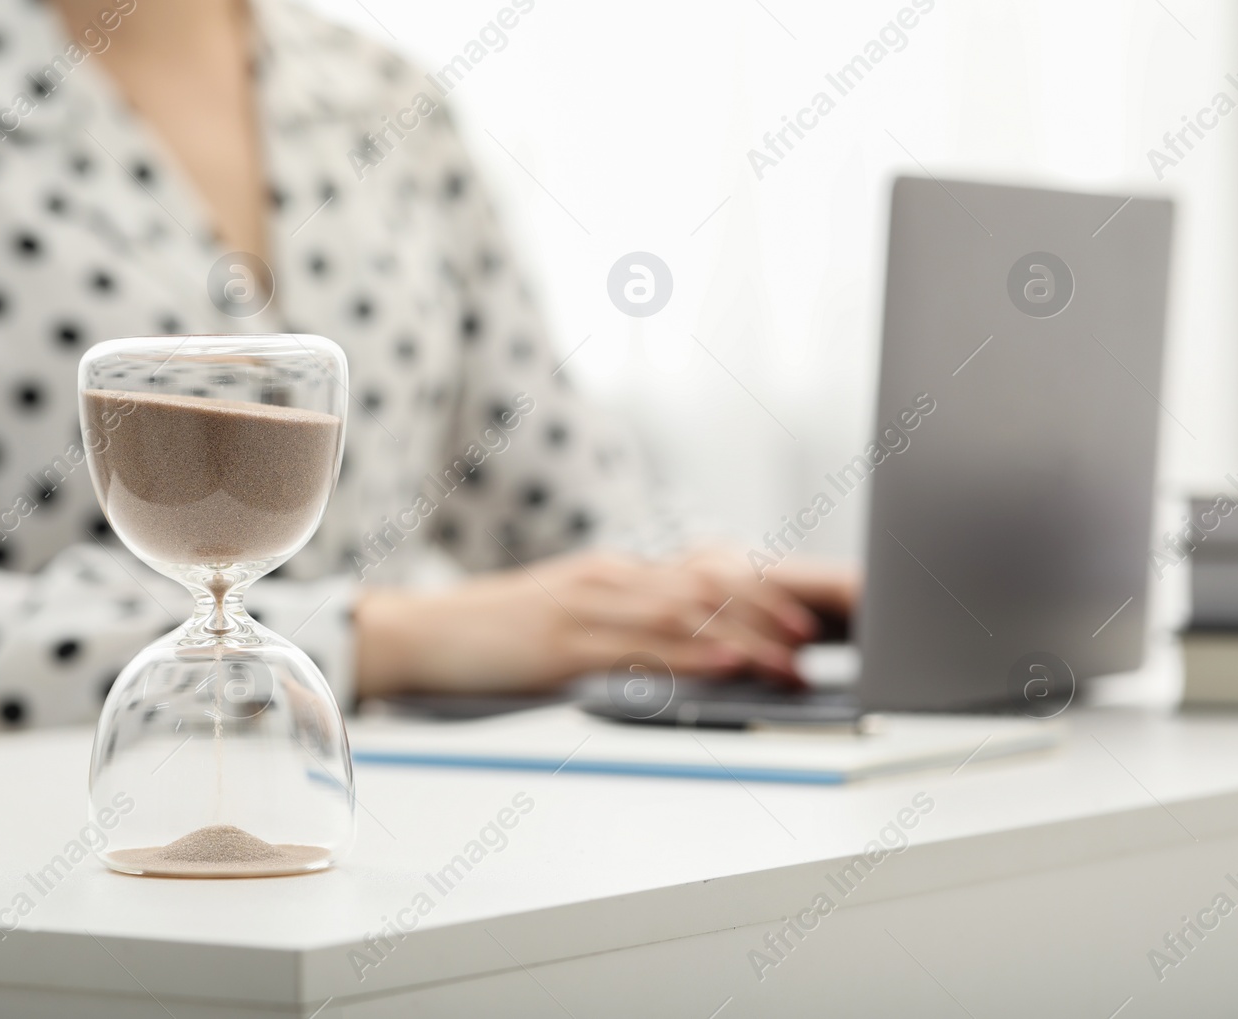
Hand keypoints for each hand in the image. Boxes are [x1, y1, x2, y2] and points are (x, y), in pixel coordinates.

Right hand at [354, 549, 851, 697]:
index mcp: (610, 573)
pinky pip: (641, 651)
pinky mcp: (565, 646)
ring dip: (747, 638)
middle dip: (768, 611)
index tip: (804, 614)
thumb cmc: (493, 631)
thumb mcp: (565, 613)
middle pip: (705, 588)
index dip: (759, 592)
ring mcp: (586, 611)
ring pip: (684, 616)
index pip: (699, 573)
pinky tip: (727, 665)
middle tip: (816, 636)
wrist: (421, 634)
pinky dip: (692, 657)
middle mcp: (606, 582)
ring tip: (792, 660)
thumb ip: (620, 620)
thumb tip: (680, 641)